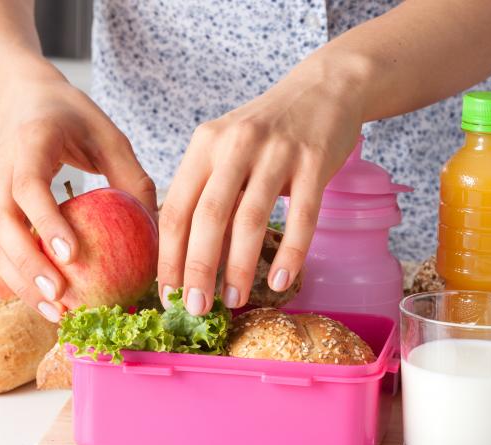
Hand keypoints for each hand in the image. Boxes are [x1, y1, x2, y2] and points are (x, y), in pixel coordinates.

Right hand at [0, 76, 156, 321]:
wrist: (24, 102)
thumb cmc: (74, 119)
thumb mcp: (110, 137)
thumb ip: (132, 178)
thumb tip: (157, 231)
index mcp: (30, 142)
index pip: (29, 186)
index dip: (46, 222)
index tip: (70, 256)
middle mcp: (1, 168)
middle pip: (4, 222)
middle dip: (29, 265)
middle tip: (61, 297)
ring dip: (21, 281)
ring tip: (55, 312)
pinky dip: (17, 279)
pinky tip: (44, 304)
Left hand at [158, 52, 367, 314]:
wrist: (323, 90)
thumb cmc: (266, 131)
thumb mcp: (226, 149)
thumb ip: (207, 193)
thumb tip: (186, 259)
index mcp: (204, 145)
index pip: (176, 208)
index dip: (168, 256)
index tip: (167, 294)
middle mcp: (235, 146)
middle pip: (208, 217)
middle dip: (198, 269)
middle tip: (196, 309)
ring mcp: (276, 153)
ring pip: (251, 219)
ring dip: (239, 267)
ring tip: (233, 301)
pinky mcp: (314, 162)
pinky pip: (302, 217)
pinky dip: (290, 254)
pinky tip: (279, 281)